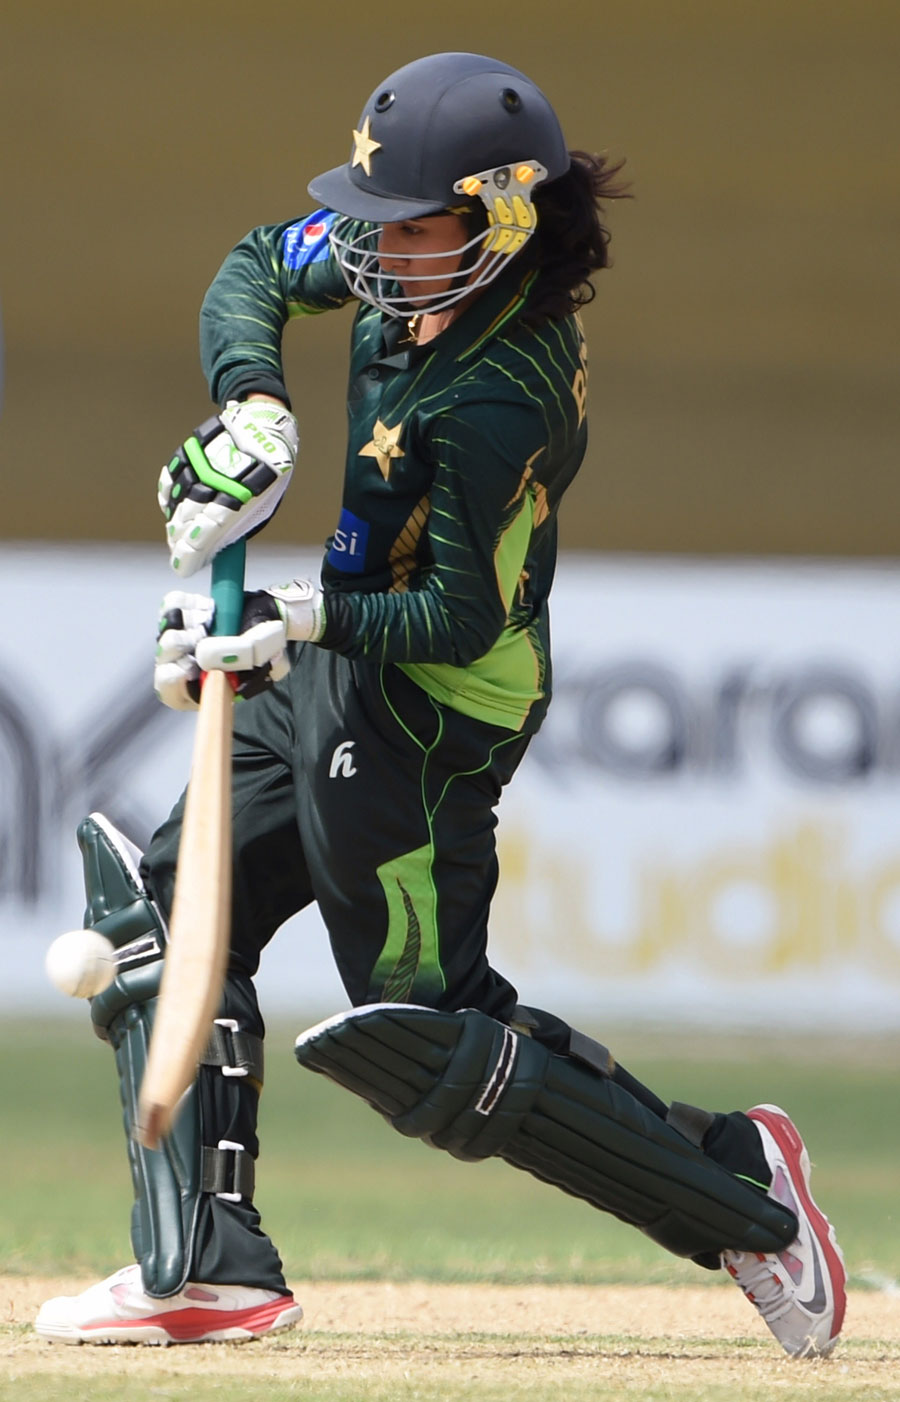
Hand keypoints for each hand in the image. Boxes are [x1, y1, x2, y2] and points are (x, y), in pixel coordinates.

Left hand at [154, 581, 324, 709]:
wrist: (272, 619)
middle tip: (205, 633)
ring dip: (190, 621)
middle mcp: (189, 665)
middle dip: (183, 643)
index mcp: (204, 687)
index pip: (171, 692)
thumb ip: (236, 659)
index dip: (171, 680)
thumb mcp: (262, 657)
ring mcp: (184, 640)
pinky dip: (188, 603)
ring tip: (212, 620)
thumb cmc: (268, 646)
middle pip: (164, 657)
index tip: (184, 667)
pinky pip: (171, 606)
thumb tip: (205, 655)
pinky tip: (208, 609)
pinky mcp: (184, 616)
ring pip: (166, 629)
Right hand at [158, 399, 298, 578]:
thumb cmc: (267, 472)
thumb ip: (236, 526)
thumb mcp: (262, 504)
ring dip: (173, 524)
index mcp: (239, 499)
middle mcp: (214, 482)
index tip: (181, 569)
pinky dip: (168, 499)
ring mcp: (197, 466)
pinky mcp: (187, 453)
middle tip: (180, 555)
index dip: (188, 556)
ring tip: (177, 535)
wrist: (262, 426)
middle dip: (179, 543)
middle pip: (185, 522)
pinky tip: (172, 509)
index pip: (204, 535)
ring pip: (175, 504)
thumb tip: (211, 549)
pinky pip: (169, 481)